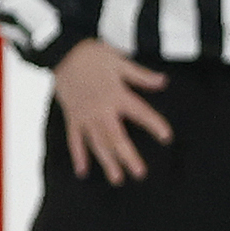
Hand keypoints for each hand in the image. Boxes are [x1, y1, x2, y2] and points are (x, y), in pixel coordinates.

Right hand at [51, 37, 170, 182]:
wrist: (62, 51)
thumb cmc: (93, 55)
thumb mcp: (120, 61)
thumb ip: (141, 76)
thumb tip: (163, 81)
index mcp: (117, 95)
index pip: (140, 113)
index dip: (154, 124)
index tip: (167, 138)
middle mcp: (101, 109)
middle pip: (116, 137)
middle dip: (128, 156)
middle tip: (140, 174)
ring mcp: (85, 115)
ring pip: (97, 143)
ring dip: (107, 161)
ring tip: (117, 179)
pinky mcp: (72, 116)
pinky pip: (74, 139)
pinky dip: (78, 155)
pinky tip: (83, 171)